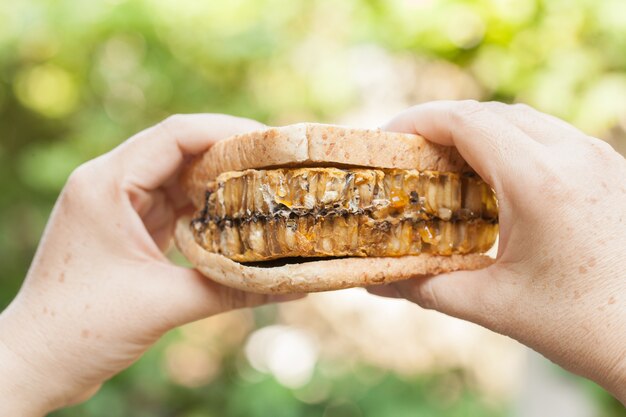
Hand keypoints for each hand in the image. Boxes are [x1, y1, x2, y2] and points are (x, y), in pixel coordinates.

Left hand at [0, 115, 298, 415]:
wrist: (37, 362)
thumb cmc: (81, 329)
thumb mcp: (164, 304)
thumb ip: (232, 290)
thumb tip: (296, 284)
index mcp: (106, 184)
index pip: (175, 135)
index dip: (227, 132)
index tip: (271, 145)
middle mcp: (108, 183)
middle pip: (179, 149)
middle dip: (230, 155)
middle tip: (278, 167)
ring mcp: (115, 204)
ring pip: (176, 176)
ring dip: (218, 182)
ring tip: (264, 189)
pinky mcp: (124, 226)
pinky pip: (171, 203)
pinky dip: (204, 207)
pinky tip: (233, 217)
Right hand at [370, 100, 625, 402]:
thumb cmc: (582, 326)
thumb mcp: (493, 305)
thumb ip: (425, 288)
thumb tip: (374, 284)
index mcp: (539, 182)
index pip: (467, 121)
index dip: (419, 121)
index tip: (388, 138)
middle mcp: (573, 156)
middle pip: (491, 113)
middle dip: (443, 126)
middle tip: (411, 155)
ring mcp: (597, 158)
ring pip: (522, 120)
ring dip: (478, 131)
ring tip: (447, 164)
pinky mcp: (608, 169)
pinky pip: (548, 136)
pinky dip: (510, 144)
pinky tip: (494, 179)